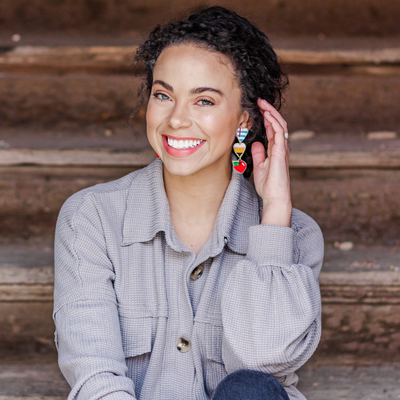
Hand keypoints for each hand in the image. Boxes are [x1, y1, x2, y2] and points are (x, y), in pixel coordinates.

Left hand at [251, 98, 291, 226]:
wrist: (275, 197)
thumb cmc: (268, 186)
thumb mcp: (260, 167)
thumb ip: (259, 154)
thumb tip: (256, 143)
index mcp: (276, 150)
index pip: (272, 129)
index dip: (266, 118)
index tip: (258, 109)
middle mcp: (281, 148)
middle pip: (277, 124)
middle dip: (269, 111)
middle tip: (260, 101)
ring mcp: (282, 149)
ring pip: (279, 125)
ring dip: (271, 113)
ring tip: (263, 103)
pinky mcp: (281, 152)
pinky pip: (279, 133)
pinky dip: (273, 122)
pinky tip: (267, 115)